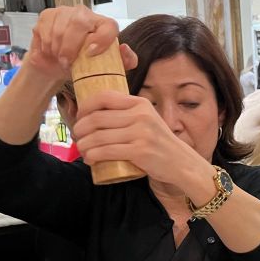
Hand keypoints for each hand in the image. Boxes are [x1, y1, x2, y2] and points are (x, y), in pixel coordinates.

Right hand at [24, 6, 130, 84]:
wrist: (57, 65)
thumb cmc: (84, 65)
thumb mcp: (106, 68)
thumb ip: (124, 61)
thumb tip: (125, 49)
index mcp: (103, 25)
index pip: (109, 25)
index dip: (102, 39)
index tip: (91, 53)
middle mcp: (86, 14)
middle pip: (79, 22)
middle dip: (71, 47)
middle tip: (68, 62)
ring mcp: (65, 12)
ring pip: (60, 28)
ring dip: (58, 49)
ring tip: (61, 59)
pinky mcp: (48, 15)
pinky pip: (45, 29)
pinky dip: (46, 45)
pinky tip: (51, 51)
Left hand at [73, 91, 203, 184]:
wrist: (181, 162)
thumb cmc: (159, 142)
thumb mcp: (147, 120)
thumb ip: (128, 113)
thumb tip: (94, 113)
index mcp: (140, 104)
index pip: (104, 97)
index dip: (85, 106)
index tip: (79, 118)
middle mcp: (141, 115)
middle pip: (97, 118)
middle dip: (80, 129)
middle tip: (78, 138)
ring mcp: (141, 133)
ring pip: (98, 137)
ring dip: (83, 145)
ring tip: (82, 151)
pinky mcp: (140, 151)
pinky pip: (106, 152)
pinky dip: (93, 156)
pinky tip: (90, 160)